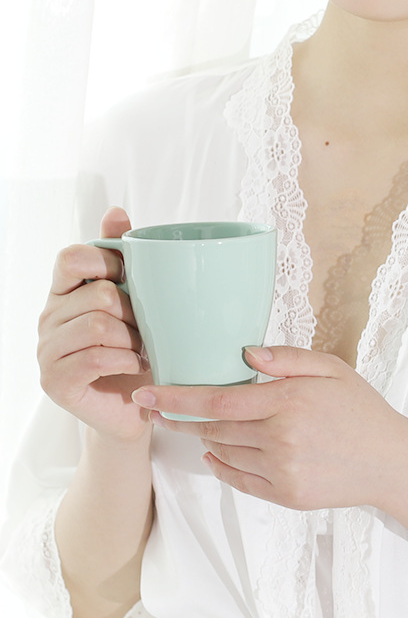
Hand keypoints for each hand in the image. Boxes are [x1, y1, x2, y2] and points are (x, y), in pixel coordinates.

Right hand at [38, 207, 152, 443]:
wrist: (136, 405)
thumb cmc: (136, 347)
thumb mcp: (134, 297)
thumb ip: (121, 254)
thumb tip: (115, 212)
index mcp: (64, 291)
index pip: (72, 257)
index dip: (108, 261)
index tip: (133, 278)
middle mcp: (49, 317)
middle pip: (98, 294)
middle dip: (135, 311)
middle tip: (149, 328)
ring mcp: (47, 350)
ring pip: (97, 326)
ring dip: (133, 338)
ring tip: (145, 349)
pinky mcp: (54, 381)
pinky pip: (94, 358)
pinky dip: (124, 360)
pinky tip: (135, 365)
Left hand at [132, 345, 407, 510]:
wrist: (391, 462)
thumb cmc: (361, 408)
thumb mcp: (331, 369)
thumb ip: (288, 358)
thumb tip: (245, 355)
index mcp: (288, 401)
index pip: (217, 401)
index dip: (176, 398)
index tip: (146, 394)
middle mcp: (280, 438)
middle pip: (213, 429)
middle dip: (181, 418)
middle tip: (158, 408)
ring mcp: (281, 471)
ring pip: (224, 453)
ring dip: (204, 439)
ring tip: (194, 426)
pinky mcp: (285, 495)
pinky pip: (239, 480)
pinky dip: (221, 466)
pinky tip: (215, 455)